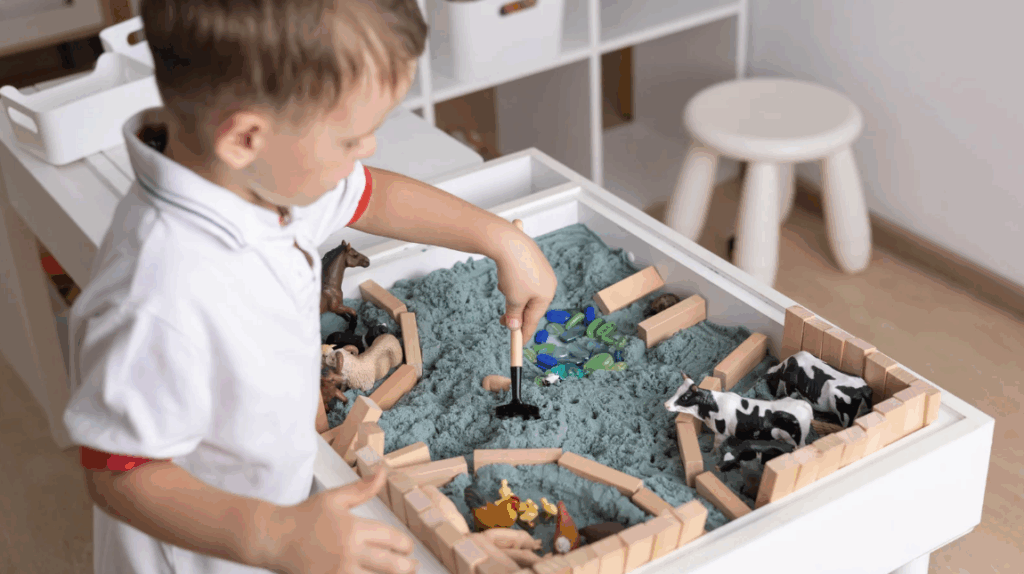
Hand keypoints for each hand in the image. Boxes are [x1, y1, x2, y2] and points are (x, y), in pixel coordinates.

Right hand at [268, 468, 417, 573]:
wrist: (273, 539)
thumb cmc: (304, 517)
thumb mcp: (334, 498)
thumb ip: (362, 488)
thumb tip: (384, 471)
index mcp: (354, 529)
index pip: (393, 539)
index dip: (406, 545)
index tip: (408, 548)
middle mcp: (349, 553)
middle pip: (393, 566)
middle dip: (407, 567)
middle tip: (412, 566)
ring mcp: (339, 573)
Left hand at [496, 222, 556, 337]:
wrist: (508, 242)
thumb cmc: (514, 272)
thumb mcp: (513, 299)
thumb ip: (514, 314)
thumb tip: (514, 326)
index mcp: (547, 295)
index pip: (534, 320)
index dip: (524, 333)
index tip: (517, 343)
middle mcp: (548, 283)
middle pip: (530, 305)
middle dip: (515, 311)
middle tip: (501, 319)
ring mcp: (541, 270)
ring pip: (524, 292)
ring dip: (511, 294)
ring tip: (502, 286)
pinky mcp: (532, 260)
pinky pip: (522, 279)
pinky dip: (512, 282)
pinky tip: (505, 275)